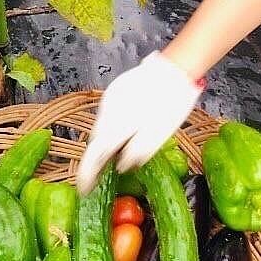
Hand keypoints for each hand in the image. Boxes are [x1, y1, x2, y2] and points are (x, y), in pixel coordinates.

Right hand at [76, 52, 203, 194]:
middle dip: (94, 161)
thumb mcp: (159, 135)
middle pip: (94, 142)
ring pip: (100, 128)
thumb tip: (122, 167)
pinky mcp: (115, 92)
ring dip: (102, 145)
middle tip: (96, 179)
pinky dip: (109, 129)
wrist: (175, 70)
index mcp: (117, 125)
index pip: (94, 155)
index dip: (87, 175)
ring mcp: (109, 100)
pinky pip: (107, 116)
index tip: (84, 189)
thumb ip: (137, 152)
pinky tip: (120, 134)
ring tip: (108, 160)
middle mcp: (107, 112)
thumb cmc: (171, 104)